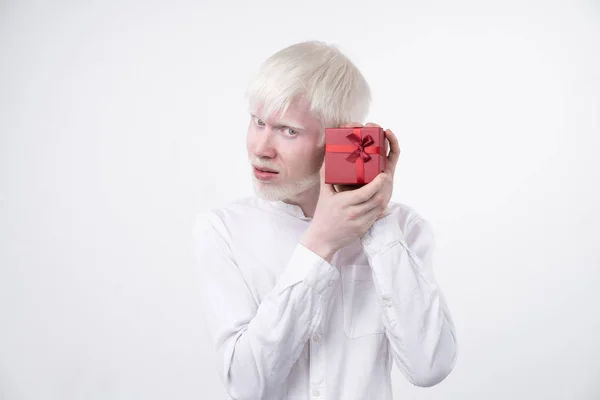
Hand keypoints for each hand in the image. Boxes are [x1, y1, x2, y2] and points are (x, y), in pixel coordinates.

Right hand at [300, 122, 400, 261]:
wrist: (322, 238)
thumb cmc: (323, 214)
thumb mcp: (324, 194)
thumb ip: (326, 176)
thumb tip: (327, 158)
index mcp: (344, 203)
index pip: (366, 192)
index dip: (377, 183)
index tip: (383, 174)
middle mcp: (353, 213)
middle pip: (376, 200)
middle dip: (384, 188)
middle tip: (387, 178)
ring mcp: (360, 222)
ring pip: (379, 208)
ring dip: (384, 197)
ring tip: (385, 187)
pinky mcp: (363, 229)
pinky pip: (376, 216)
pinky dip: (380, 208)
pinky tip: (381, 200)